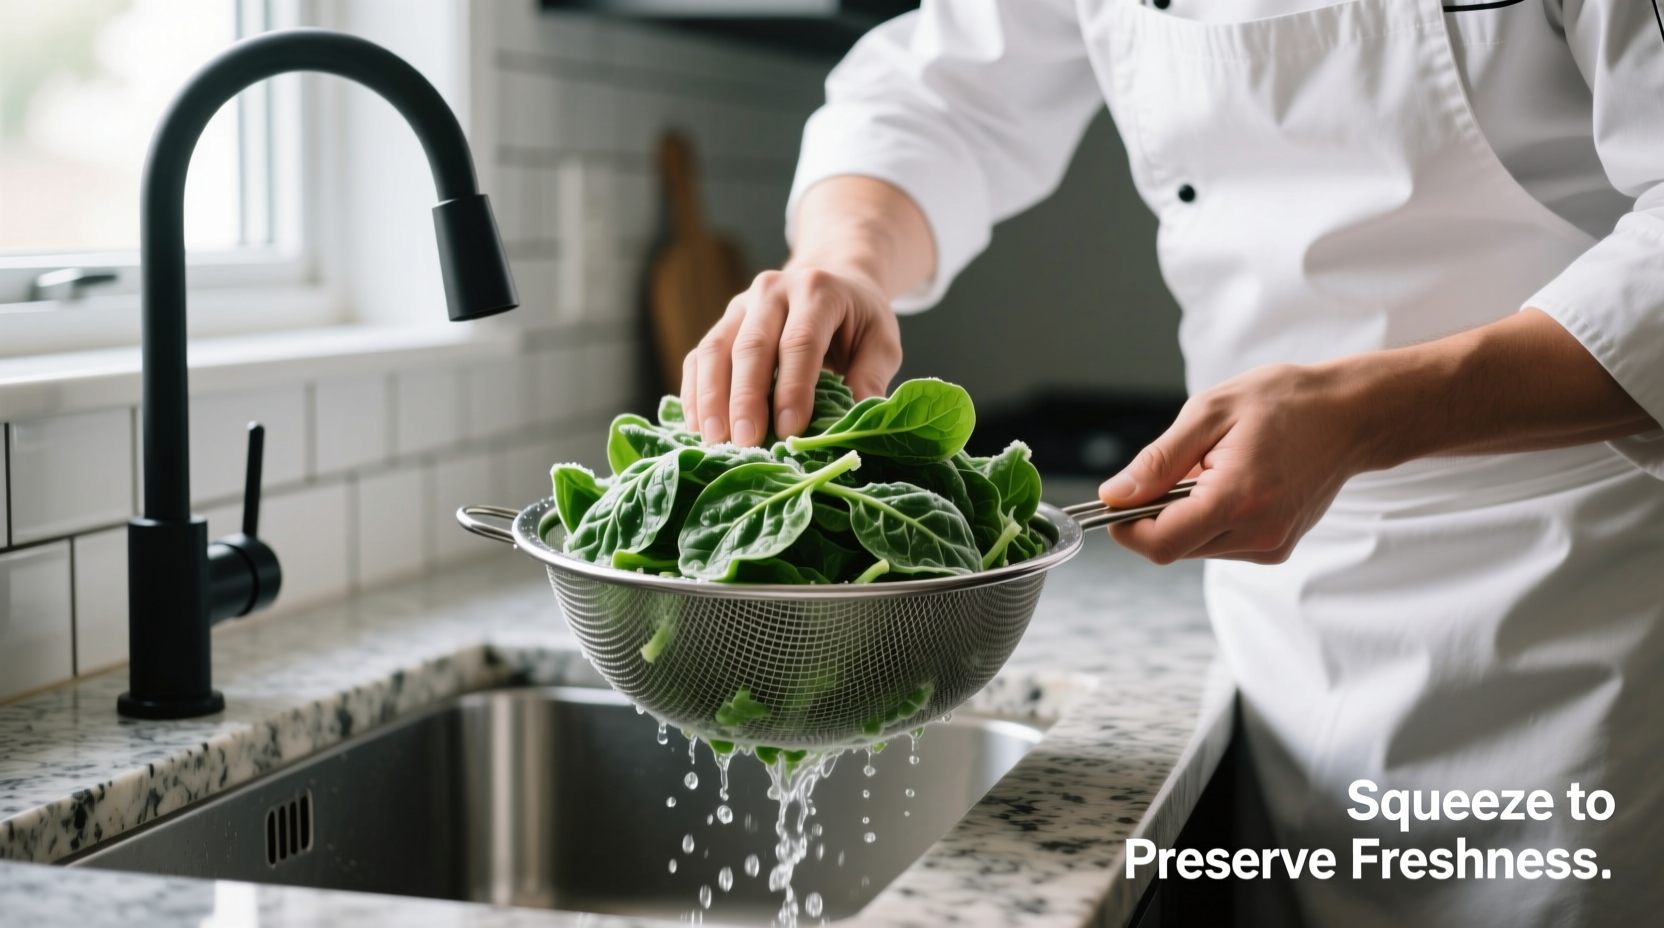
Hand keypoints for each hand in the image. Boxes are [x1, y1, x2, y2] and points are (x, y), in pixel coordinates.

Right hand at [679, 175, 934, 445]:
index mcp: (817, 291)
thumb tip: (855, 422)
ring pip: (715, 350)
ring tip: (714, 439)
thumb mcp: (881, 341)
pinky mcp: (722, 323)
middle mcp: (773, 290)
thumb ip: (872, 378)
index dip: (793, 387)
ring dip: (711, 397)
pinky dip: (695, 392)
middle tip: (745, 441)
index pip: (800, 342)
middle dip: (745, 398)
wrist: (833, 279)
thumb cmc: (858, 319)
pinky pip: (699, 357)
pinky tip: (698, 426)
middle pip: (751, 346)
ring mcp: (741, 305)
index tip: (789, 430)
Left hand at [1099, 363, 1371, 564]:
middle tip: (1180, 466)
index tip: (1117, 500)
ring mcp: (1270, 546)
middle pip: (1173, 547)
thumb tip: (1114, 496)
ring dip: (1184, 514)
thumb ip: (1158, 461)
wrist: (1350, 415)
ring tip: (1214, 469)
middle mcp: (1258, 534)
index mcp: (1238, 499)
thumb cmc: (1284, 403)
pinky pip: (1219, 543)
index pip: (1160, 543)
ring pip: (1194, 547)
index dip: (1126, 526)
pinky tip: (1232, 483)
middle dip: (1157, 513)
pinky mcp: (1275, 548)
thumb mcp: (1209, 413)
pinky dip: (1209, 518)